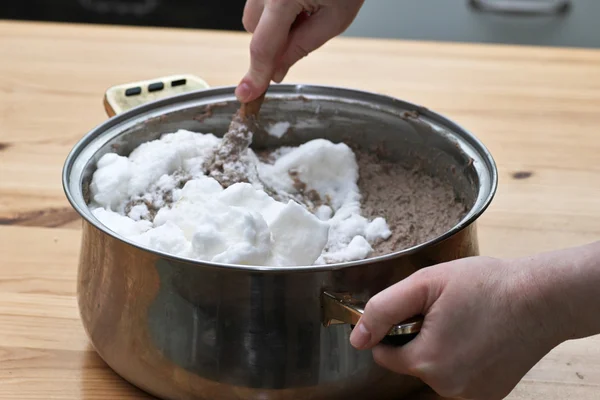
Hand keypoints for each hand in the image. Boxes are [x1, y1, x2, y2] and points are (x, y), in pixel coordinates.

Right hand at [236, 0, 363, 101]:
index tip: (246, 96)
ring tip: (306, 9)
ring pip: (254, 15)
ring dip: (273, 24)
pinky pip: (260, 0)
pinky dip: (276, 8)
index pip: (263, 47)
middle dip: (271, 41)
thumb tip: (276, 72)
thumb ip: (301, 47)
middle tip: (304, 30)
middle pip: (252, 30)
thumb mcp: (335, 20)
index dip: (255, 75)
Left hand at [349, 256, 562, 399]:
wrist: (541, 298)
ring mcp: (471, 395)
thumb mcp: (425, 283)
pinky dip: (463, 361)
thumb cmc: (485, 285)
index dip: (393, 329)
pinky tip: (480, 338)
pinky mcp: (491, 395)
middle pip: (411, 363)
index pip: (384, 354)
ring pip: (435, 371)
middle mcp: (447, 387)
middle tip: (445, 312)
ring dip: (441, 350)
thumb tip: (357, 338)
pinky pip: (460, 379)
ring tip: (465, 322)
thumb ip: (383, 310)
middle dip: (419, 338)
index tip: (415, 311)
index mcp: (426, 361)